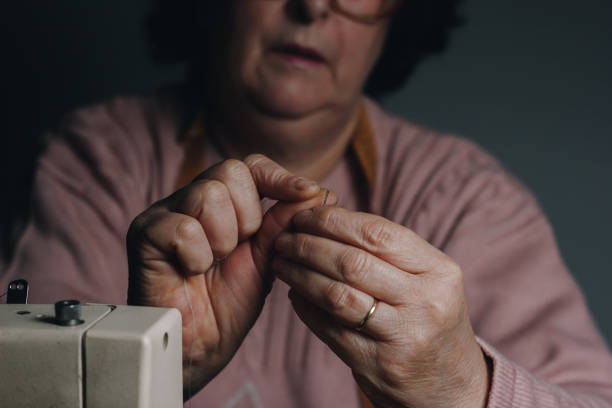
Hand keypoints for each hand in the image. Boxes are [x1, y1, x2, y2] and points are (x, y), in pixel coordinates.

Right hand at [126, 154, 331, 398]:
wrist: (202, 345)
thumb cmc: (230, 303)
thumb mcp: (268, 257)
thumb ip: (285, 222)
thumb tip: (319, 191)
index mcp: (222, 201)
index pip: (250, 165)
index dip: (279, 176)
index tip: (307, 193)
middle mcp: (191, 198)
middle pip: (230, 172)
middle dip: (247, 218)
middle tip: (233, 251)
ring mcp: (165, 212)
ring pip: (208, 195)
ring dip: (222, 239)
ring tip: (211, 264)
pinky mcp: (145, 233)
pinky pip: (184, 227)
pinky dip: (197, 256)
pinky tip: (190, 272)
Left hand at [273, 206, 490, 407]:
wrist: (452, 386)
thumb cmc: (430, 319)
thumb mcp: (428, 279)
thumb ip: (388, 251)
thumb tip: (327, 216)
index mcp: (439, 271)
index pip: (378, 233)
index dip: (334, 221)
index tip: (306, 216)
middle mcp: (425, 302)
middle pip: (352, 263)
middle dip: (308, 245)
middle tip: (284, 239)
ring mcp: (403, 337)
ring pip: (336, 295)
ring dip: (300, 275)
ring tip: (282, 263)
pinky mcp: (379, 366)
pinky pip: (330, 329)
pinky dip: (306, 308)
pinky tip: (294, 294)